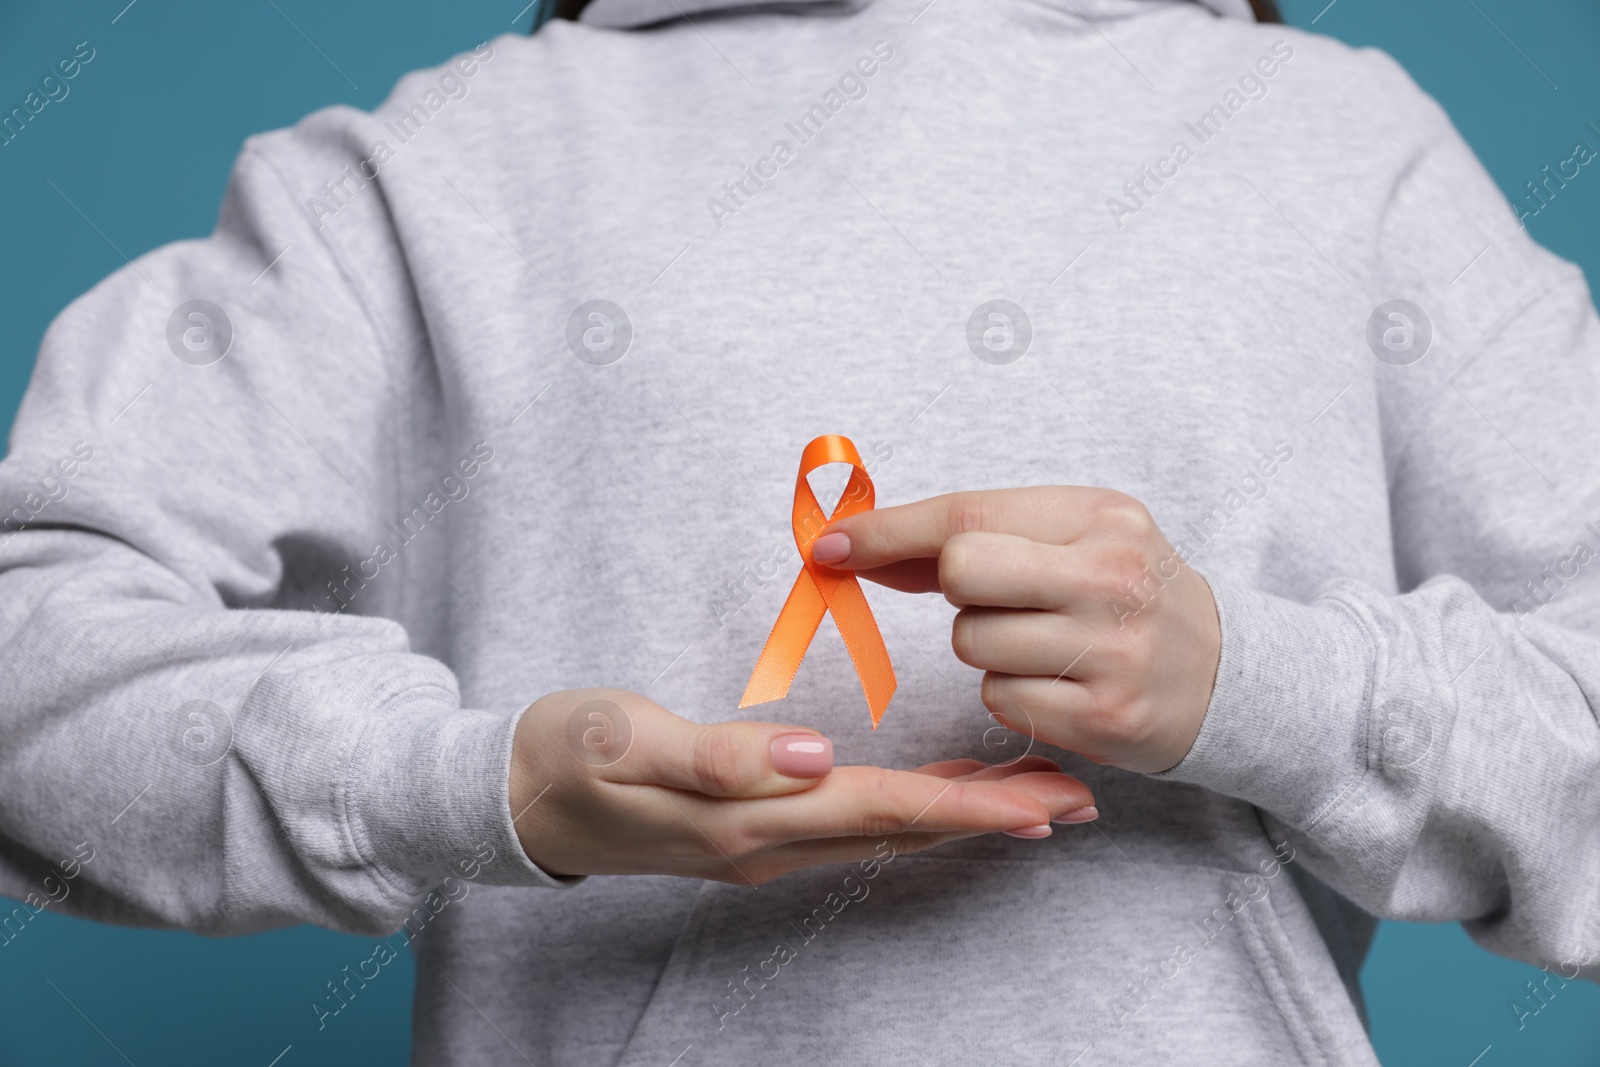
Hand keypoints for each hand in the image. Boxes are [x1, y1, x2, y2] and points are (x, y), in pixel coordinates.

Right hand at [508, 688, 1096, 884]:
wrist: (516, 797)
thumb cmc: (569, 754)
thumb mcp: (624, 741)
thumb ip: (718, 755)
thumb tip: (814, 758)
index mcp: (750, 815)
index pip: (881, 809)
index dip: (967, 805)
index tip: (1043, 801)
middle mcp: (770, 840)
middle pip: (902, 827)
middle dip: (992, 814)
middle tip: (1076, 799)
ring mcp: (764, 840)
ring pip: (886, 828)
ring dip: (962, 812)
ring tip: (1034, 796)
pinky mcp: (755, 828)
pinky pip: (854, 823)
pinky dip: (911, 807)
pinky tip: (939, 793)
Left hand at [813, 487, 1220, 773]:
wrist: (1224, 675)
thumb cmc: (1123, 594)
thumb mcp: (1072, 540)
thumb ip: (973, 537)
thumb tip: (855, 544)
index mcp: (1100, 517)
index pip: (966, 514)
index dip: (887, 530)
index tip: (831, 545)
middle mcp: (1112, 578)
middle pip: (963, 573)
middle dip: (954, 589)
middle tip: (994, 598)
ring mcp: (1112, 650)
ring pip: (973, 643)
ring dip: (985, 647)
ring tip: (1043, 643)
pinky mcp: (1106, 718)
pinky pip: (1000, 699)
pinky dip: (1010, 693)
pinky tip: (1057, 683)